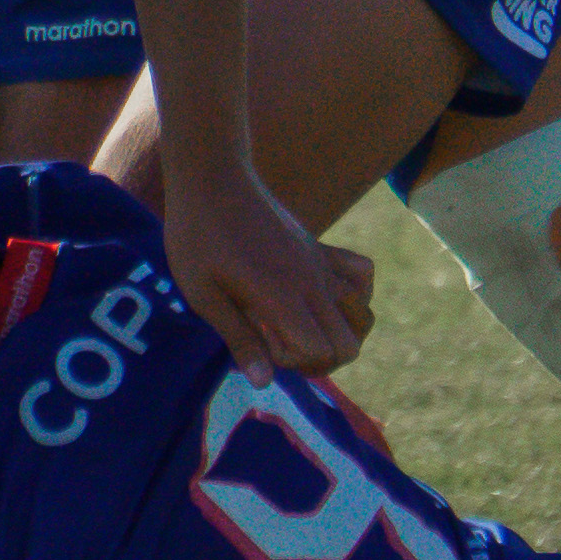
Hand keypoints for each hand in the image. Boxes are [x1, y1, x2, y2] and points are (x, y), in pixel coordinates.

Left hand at [154, 153, 367, 378]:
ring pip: (363, 314)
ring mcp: (321, 263)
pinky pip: (363, 273)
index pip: (320, 351)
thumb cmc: (197, 236)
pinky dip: (355, 293)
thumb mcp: (203, 294)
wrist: (213, 177)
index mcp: (282, 297)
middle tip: (281, 346)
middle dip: (320, 359)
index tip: (262, 346)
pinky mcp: (320, 246)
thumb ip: (239, 338)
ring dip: (340, 332)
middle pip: (349, 342)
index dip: (294, 362)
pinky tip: (324, 297)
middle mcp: (312, 282)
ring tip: (304, 328)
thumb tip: (265, 381)